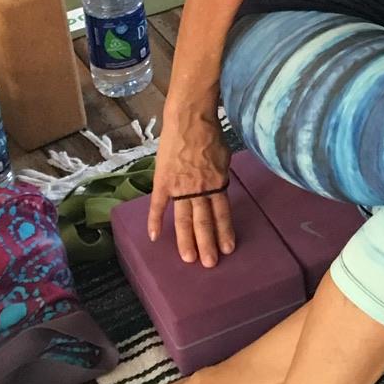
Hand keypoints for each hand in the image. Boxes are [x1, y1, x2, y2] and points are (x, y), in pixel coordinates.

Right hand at [148, 109, 234, 267]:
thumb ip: (221, 177)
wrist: (189, 119)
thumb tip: (220, 188)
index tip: (228, 249)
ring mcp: (179, 187)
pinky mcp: (163, 181)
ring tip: (189, 259)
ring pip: (183, 219)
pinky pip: (158, 205)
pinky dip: (156, 221)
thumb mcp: (224, 158)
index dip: (224, 232)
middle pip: (203, 222)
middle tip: (210, 264)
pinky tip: (155, 236)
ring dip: (186, 241)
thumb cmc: (210, 135)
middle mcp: (199, 189)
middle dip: (207, 244)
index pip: (222, 214)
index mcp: (216, 183)